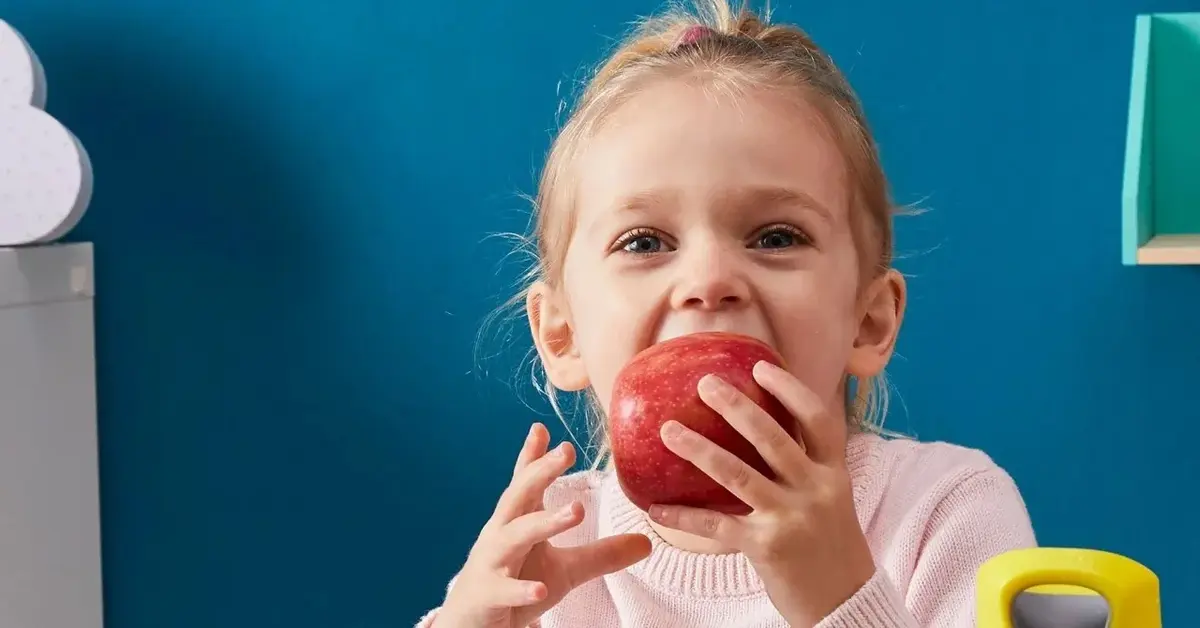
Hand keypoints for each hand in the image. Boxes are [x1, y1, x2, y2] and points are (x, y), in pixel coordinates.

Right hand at [438, 423, 651, 627]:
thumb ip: (602, 553)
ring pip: (514, 537)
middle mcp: (500, 535)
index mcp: (516, 522)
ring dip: (543, 522)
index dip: (533, 457)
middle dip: (540, 473)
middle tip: (566, 451)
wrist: (471, 624)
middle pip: (518, 497)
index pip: (524, 483)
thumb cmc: (515, 584)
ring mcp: (491, 563)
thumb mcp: (565, 570)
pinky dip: (521, 589)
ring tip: (577, 511)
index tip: (543, 429)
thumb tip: (646, 542)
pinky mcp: (487, 595)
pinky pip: (505, 590)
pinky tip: (540, 589)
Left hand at [646, 362, 874, 626]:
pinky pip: (717, 526)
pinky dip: (684, 517)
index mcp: (835, 474)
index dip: (790, 389)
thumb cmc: (830, 546)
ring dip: (699, 450)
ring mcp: (791, 518)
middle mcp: (816, 491)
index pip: (818, 420)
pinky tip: (657, 509)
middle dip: (736, 406)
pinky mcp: (767, 548)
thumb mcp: (831, 499)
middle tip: (704, 384)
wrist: (846, 605)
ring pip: (738, 474)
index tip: (760, 366)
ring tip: (667, 431)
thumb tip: (759, 428)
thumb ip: (805, 467)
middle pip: (772, 438)